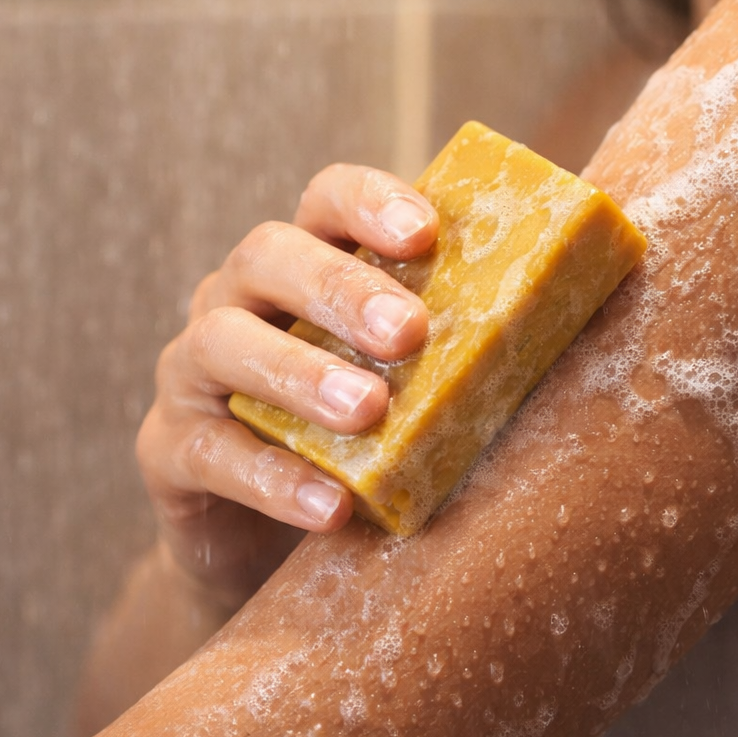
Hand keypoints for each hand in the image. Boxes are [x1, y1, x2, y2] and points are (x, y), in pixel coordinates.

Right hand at [135, 164, 438, 608]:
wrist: (275, 536)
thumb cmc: (364, 437)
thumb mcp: (407, 380)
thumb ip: (455, 342)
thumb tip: (568, 314)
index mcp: (304, 265)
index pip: (326, 200)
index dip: (371, 203)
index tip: (426, 236)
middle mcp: (238, 300)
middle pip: (267, 255)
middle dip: (339, 288)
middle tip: (409, 334)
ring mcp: (193, 371)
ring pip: (222, 343)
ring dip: (299, 374)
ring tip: (369, 411)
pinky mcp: (170, 448)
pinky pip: (208, 451)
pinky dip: (270, 477)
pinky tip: (331, 507)